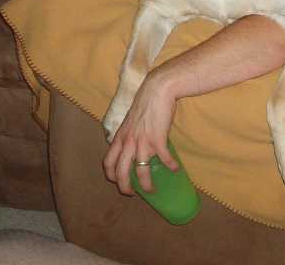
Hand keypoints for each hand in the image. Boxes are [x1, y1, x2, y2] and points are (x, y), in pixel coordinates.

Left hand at [102, 69, 178, 194]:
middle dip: (125, 188)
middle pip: (121, 172)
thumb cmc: (145, 102)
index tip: (118, 182)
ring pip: (141, 171)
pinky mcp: (158, 140)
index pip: (109, 162)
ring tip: (152, 189)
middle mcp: (128, 142)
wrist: (157, 90)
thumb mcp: (130, 120)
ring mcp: (142, 142)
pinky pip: (164, 159)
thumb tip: (135, 146)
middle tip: (133, 194)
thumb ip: (129, 134)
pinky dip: (171, 166)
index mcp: (120, 137)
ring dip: (147, 185)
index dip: (112, 176)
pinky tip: (175, 169)